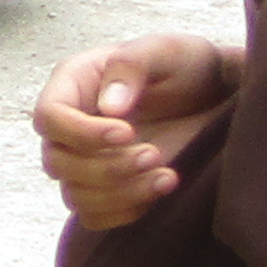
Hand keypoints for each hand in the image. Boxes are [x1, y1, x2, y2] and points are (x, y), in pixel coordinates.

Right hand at [32, 32, 236, 228]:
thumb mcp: (164, 51)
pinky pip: (93, 216)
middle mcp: (72, 125)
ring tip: (167, 177)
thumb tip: (108, 108)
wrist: (217, 97)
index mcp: (74, 85)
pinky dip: (123, 213)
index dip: (81, 133)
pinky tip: (159, 190)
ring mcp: (88, 159)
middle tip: (154, 154)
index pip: (49, 117)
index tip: (128, 133)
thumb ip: (131, 67)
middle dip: (106, 167)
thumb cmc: (186, 66)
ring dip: (119, 194)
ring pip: (74, 194)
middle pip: (57, 162)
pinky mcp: (109, 187)